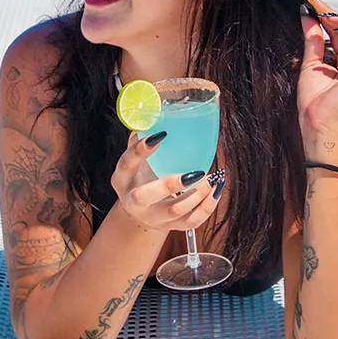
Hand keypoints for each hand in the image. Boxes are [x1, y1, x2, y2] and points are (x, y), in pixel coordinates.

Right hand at [110, 133, 226, 234]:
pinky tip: (216, 189)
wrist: (141, 213)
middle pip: (145, 197)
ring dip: (196, 195)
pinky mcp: (172, 227)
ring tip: (210, 177)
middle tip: (193, 171)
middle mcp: (133, 201)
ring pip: (174, 211)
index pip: (127, 163)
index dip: (141, 150)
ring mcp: (153, 217)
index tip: (161, 134)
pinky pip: (192, 222)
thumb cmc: (141, 176)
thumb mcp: (135, 159)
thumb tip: (154, 111)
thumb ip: (141, 136)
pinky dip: (208, 206)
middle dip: (169, 184)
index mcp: (121, 179)